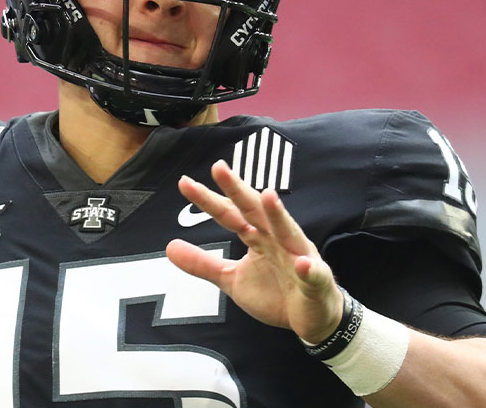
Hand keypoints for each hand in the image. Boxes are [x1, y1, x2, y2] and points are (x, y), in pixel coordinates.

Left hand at [166, 160, 343, 342]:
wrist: (313, 318)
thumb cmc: (276, 292)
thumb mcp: (232, 279)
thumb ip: (203, 263)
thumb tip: (169, 246)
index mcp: (258, 236)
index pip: (230, 214)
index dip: (208, 200)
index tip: (184, 183)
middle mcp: (277, 239)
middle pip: (255, 211)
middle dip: (238, 190)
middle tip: (218, 168)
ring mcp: (298, 257)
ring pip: (288, 232)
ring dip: (278, 215)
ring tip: (267, 196)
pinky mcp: (316, 281)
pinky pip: (312, 274)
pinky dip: (309, 269)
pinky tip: (303, 264)